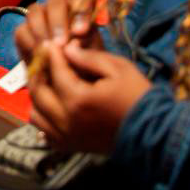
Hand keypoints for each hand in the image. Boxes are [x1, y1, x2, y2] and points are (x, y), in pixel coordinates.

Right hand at [14, 0, 101, 64]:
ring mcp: (39, 17)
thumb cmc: (83, 64)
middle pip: (55, 2)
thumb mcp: (92, 56)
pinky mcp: (24, 31)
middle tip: (61, 43)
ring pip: (35, 11)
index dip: (81, 9)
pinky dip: (30, 42)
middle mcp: (59, 8)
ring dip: (41, 30)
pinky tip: (39, 55)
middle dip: (58, 22)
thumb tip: (74, 41)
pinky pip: (22, 30)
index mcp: (79, 10)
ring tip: (48, 50)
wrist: (64, 81)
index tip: (81, 31)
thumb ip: (87, 46)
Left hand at [27, 42, 150, 152]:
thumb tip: (66, 48)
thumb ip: (89, 58)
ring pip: (35, 113)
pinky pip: (43, 131)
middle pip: (38, 92)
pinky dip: (43, 116)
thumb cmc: (138, 97)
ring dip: (38, 95)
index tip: (50, 43)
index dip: (50, 54)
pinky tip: (53, 104)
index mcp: (78, 100)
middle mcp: (66, 121)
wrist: (154, 134)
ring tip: (48, 82)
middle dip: (39, 72)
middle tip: (45, 61)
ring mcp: (66, 137)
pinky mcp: (70, 146)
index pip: (54, 71)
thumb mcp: (118, 69)